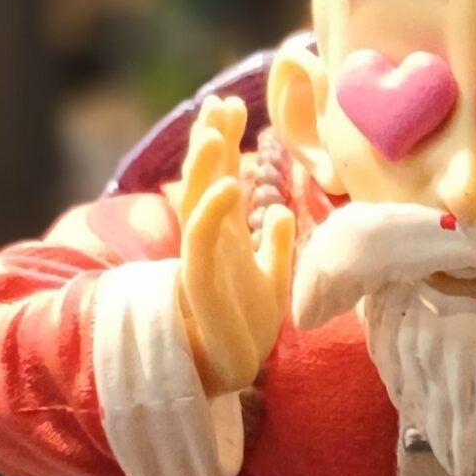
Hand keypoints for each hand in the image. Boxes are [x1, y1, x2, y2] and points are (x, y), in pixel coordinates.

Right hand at [175, 95, 294, 396]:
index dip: (223, 143)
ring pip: (197, 204)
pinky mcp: (200, 286)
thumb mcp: (270, 282)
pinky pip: (203, 242)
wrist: (228, 374)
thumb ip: (274, 246)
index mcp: (224, 237)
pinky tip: (229, 185)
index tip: (232, 105)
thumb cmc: (244, 329)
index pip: (219, 178)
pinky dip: (214, 212)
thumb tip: (279, 211)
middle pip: (204, 180)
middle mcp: (208, 243)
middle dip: (211, 140)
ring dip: (205, 165)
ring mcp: (201, 261)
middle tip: (221, 102)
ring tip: (214, 129)